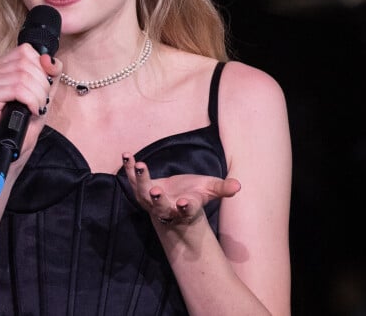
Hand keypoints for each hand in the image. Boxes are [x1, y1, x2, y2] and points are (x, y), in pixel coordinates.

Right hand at [0, 44, 61, 139]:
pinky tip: (31, 110)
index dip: (41, 68)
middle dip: (42, 84)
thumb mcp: (46, 87)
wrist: (19, 140)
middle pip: (25, 64)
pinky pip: (17, 90)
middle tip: (41, 101)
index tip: (43, 85)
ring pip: (23, 77)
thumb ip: (52, 69)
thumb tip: (47, 58)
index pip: (26, 51)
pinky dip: (31, 101)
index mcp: (1, 63)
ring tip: (37, 107)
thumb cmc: (29, 114)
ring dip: (38, 95)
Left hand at [122, 152, 240, 227]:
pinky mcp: (141, 190)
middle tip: (156, 191)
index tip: (184, 202)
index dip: (185, 207)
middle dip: (157, 199)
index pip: (186, 209)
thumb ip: (222, 188)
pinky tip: (127, 154)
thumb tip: (238, 186)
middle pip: (160, 206)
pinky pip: (133, 180)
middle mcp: (166, 207)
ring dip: (140, 179)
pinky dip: (129, 168)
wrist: (173, 204)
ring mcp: (151, 200)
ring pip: (143, 193)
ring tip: (139, 164)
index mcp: (185, 208)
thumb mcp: (209, 190)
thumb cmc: (194, 195)